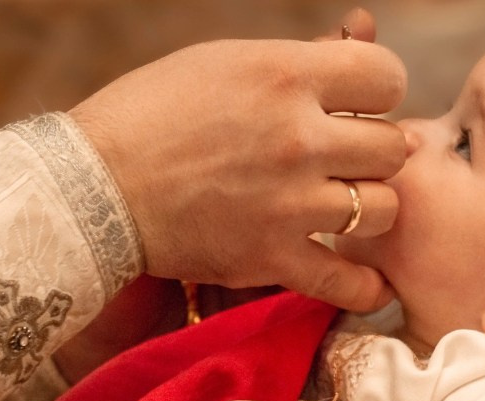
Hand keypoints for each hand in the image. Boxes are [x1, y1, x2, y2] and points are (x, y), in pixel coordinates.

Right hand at [69, 31, 405, 312]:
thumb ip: (304, 57)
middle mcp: (298, 138)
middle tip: (347, 160)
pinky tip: (368, 280)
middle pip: (393, 148)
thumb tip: (362, 29)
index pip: (386, 77)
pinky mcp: (272, 259)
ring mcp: (290, 204)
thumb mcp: (226, 63)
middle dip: (374, 152)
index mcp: (286, 75)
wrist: (92, 187)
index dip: (379, 90)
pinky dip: (365, 287)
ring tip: (344, 208)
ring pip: (383, 210)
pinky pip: (349, 283)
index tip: (360, 104)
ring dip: (370, 209)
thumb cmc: (154, 113)